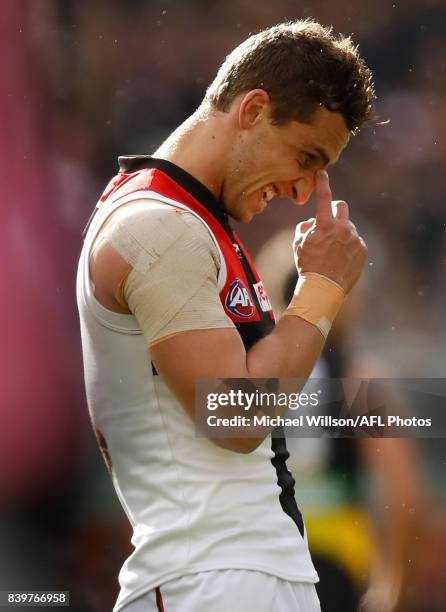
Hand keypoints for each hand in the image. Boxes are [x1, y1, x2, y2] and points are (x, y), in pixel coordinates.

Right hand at [293, 170, 367, 292]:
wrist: (324, 288)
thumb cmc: (308, 265)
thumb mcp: (298, 244)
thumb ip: (305, 227)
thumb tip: (313, 222)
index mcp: (324, 224)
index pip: (324, 197)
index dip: (323, 183)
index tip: (322, 173)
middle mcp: (342, 228)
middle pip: (342, 207)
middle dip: (335, 210)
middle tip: (329, 220)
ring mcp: (354, 238)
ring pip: (348, 227)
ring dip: (341, 233)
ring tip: (332, 252)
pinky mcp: (362, 249)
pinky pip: (355, 242)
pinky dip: (348, 247)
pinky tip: (340, 259)